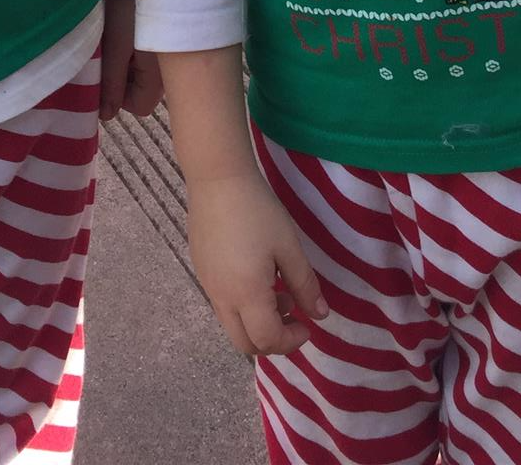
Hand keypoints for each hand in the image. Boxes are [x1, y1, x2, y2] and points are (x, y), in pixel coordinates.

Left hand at [99, 0, 162, 121]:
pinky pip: (147, 56)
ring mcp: (168, 55)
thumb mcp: (116, 48)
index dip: (118, 96)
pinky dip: (133, 50)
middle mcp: (169, 70)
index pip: (139, 107)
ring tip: (114, 40)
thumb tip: (105, 116)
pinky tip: (125, 31)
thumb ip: (112, 84)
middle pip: (141, 90)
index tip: (106, 74)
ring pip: (142, 72)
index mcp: (160, 76)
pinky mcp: (165, 38)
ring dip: (126, 63)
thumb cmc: (130, 10)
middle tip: (108, 56)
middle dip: (121, 78)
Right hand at [187, 167, 327, 356]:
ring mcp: (207, 285)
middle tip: (292, 313)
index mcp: (247, 295)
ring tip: (277, 287)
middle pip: (245, 343)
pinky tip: (255, 272)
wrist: (217, 177)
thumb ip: (305, 285)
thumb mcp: (288, 246)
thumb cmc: (258, 210)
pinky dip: (242, 305)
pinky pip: (222, 303)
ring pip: (232, 324)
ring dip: (257, 321)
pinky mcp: (201, 270)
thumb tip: (320, 315)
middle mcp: (222, 298)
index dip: (291, 340)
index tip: (308, 323)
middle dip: (272, 339)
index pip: (268, 340)